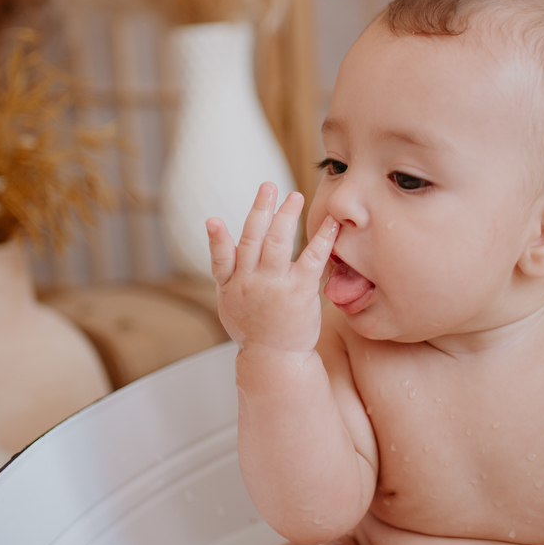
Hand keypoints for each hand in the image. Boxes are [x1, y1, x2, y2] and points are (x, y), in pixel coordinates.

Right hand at [207, 182, 337, 352]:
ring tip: (295, 196)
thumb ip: (225, 266)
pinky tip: (331, 223)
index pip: (221, 259)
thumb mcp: (228, 300)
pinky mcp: (299, 291)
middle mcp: (250, 284)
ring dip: (286, 217)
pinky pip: (311, 259)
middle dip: (260, 211)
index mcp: (232, 285)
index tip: (213, 220)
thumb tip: (215, 227)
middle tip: (269, 186)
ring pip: (278, 244)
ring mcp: (275, 287)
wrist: (275, 358)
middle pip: (253, 241)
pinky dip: (321, 239)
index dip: (216, 239)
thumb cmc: (253, 326)